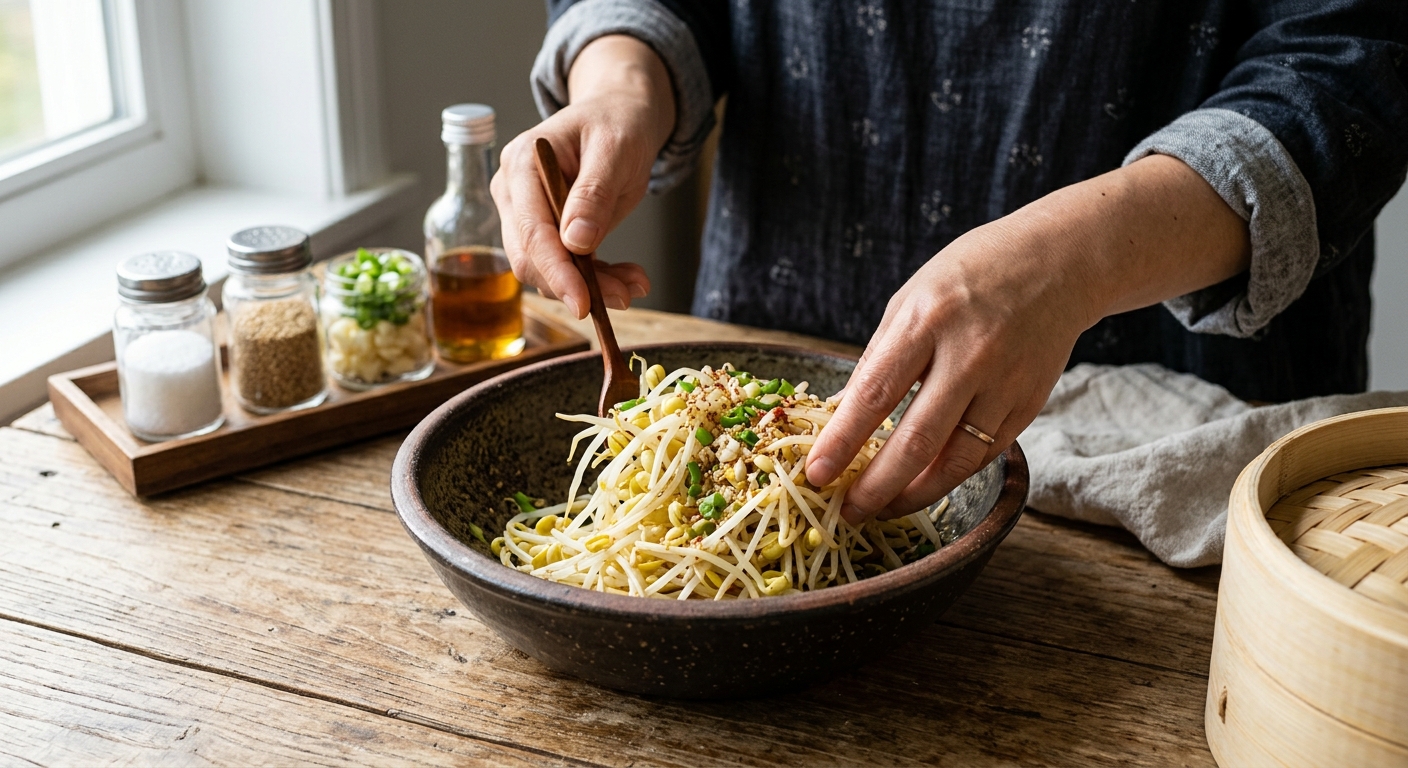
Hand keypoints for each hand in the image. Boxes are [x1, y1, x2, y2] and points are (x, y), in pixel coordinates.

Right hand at [490, 35, 674, 318]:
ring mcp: (525, 212)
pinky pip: (565, 266)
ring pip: (548, 269)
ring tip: (635, 283)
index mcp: (522, 163)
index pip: (532, 230)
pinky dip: (596, 279)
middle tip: (626, 294)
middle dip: (576, 283)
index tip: (583, 302)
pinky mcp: (545, 230)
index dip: (556, 270)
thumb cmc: (617, 123)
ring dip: (592, 286)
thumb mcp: (616, 149)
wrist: (620, 115)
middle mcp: (514, 191)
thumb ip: (593, 192)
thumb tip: (575, 242)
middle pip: (531, 257)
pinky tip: (626, 277)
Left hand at [805, 155, 1252, 524]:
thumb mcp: (911, 299)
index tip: (816, 475)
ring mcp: (1005, 383)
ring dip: (913, 493)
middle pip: (917, 441)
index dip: (842, 442)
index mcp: (928, 320)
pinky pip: (983, 454)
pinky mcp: (1029, 404)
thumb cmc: (969, 276)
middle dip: (876, 487)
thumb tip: (844, 417)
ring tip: (881, 508)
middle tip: (847, 512)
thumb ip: (881, 358)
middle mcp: (970, 355)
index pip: (875, 395)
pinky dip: (949, 475)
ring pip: (955, 461)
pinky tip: (922, 484)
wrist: (1058, 262)